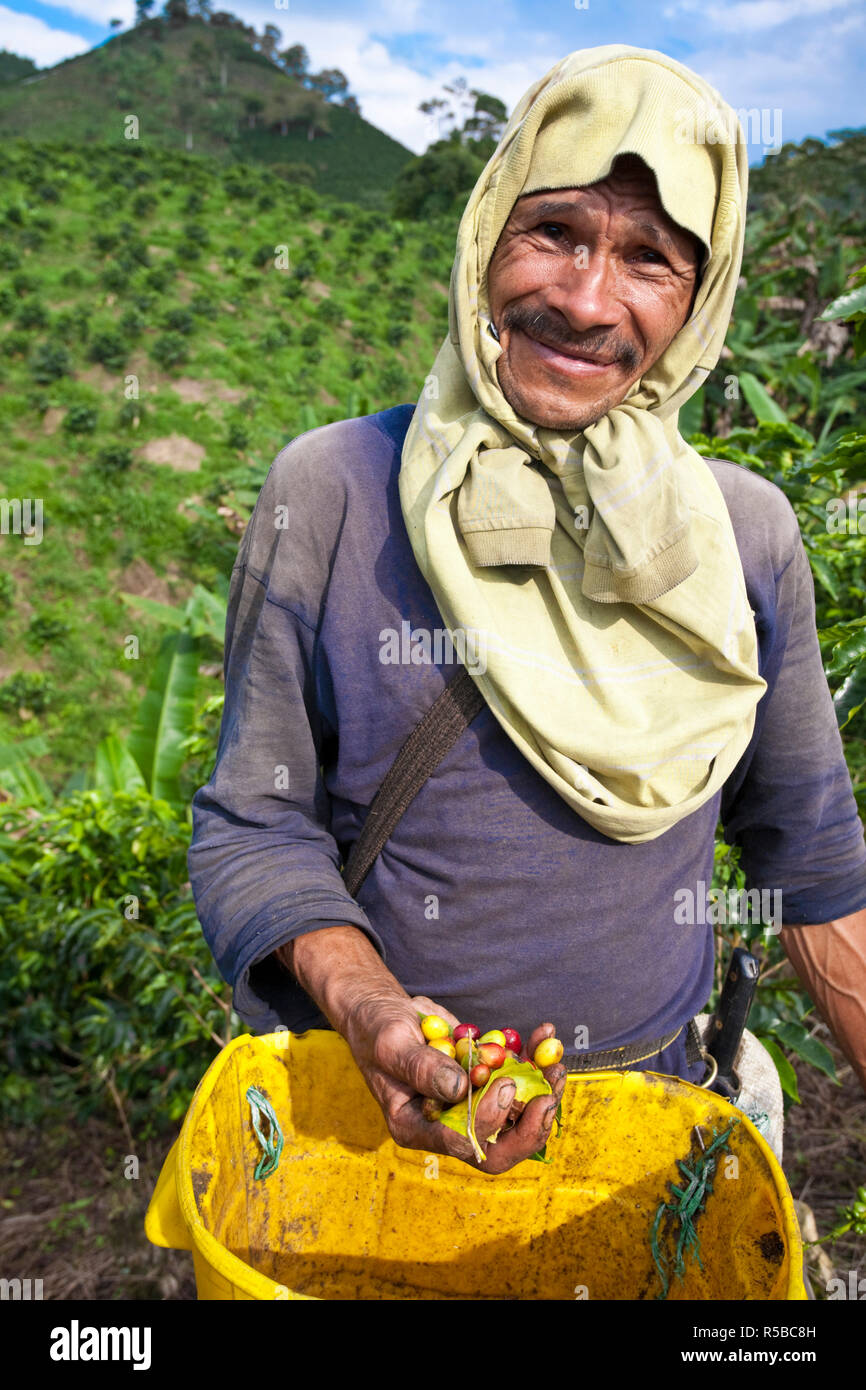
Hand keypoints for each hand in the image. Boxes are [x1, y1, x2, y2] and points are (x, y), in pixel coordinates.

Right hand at [344, 992, 565, 1173]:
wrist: (384, 1012)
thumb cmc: (377, 1030)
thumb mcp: (392, 1045)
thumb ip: (422, 1067)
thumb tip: (460, 1089)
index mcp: (418, 1127)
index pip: (463, 1144)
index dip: (490, 1122)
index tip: (503, 1085)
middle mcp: (448, 1124)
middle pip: (499, 1146)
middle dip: (530, 1125)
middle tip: (547, 1094)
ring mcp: (470, 1103)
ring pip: (518, 1116)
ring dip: (544, 1092)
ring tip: (555, 1062)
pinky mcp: (484, 1080)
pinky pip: (518, 1079)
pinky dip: (536, 1059)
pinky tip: (543, 1034)